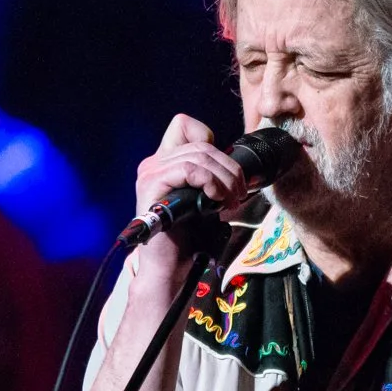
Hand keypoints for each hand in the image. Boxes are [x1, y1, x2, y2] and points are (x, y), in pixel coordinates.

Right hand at [133, 114, 249, 233]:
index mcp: (165, 162)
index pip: (183, 125)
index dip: (208, 138)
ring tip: (232, 201)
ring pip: (199, 156)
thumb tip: (238, 169)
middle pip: (201, 145)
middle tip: (240, 193)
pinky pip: (190, 170)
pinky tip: (216, 199)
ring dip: (225, 179)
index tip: (223, 171)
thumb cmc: (188, 237)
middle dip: (230, 168)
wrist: (171, 265)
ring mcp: (151, 173)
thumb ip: (210, 177)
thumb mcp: (203, 198)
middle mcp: (154, 163)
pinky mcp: (152, 185)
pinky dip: (211, 182)